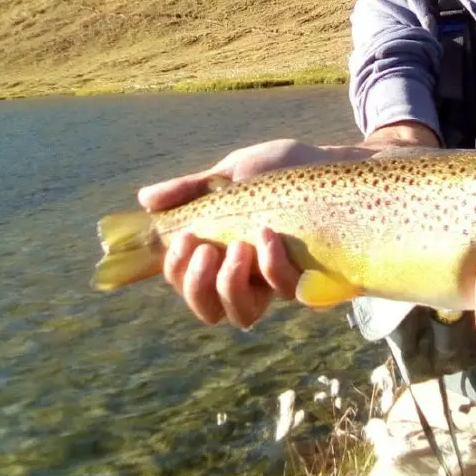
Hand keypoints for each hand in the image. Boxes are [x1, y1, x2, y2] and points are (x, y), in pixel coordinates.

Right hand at [138, 139, 332, 328]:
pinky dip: (270, 266)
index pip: (187, 283)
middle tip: (204, 248)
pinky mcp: (310, 280)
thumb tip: (144, 201)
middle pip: (210, 310)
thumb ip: (191, 190)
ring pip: (243, 314)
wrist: (331, 161)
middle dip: (197, 285)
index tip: (179, 239)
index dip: (176, 274)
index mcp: (221, 254)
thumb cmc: (281, 170)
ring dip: (230, 284)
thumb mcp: (231, 173)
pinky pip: (284, 290)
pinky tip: (269, 235)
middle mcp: (247, 277)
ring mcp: (278, 281)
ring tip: (238, 246)